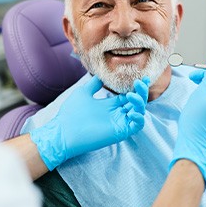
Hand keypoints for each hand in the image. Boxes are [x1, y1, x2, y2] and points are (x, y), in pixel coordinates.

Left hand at [30, 75, 149, 169]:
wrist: (63, 132)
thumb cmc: (71, 113)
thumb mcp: (84, 92)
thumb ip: (94, 84)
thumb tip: (101, 74)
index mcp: (110, 105)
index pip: (129, 95)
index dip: (137, 87)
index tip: (142, 77)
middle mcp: (117, 113)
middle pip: (137, 102)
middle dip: (141, 92)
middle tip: (140, 82)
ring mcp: (120, 123)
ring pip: (139, 112)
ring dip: (140, 102)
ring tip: (131, 95)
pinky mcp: (120, 132)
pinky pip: (136, 126)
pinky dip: (139, 118)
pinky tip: (132, 111)